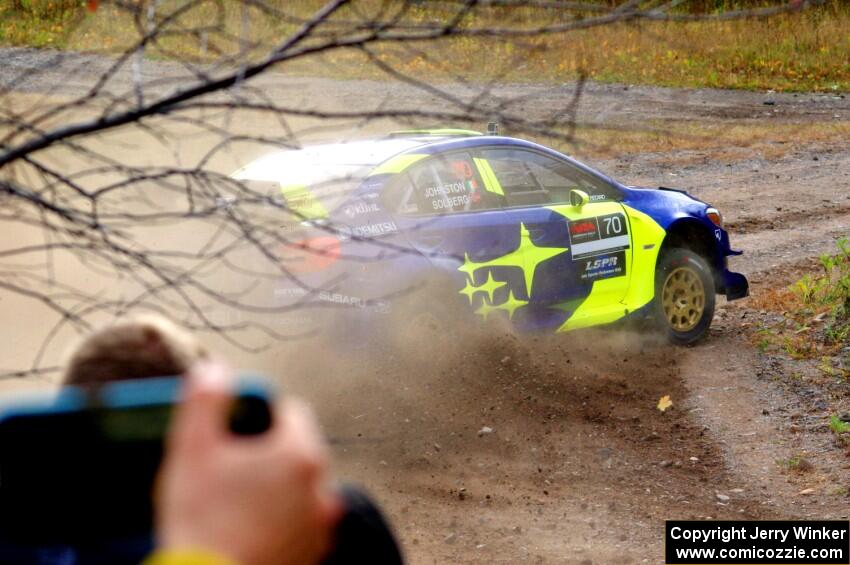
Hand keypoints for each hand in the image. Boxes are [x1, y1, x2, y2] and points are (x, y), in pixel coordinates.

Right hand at [155, 361, 341, 564]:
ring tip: (238, 500)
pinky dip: (282, 517)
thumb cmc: (201, 520)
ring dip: (277, 485)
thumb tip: (214, 369)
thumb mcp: (192, 449)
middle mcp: (322, 485)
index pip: (290, 410)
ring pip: (300, 485)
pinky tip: (251, 525)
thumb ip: (205, 399)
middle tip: (232, 467)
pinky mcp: (314, 550)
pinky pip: (301, 519)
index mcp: (300, 452)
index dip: (259, 414)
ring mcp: (320, 522)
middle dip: (269, 450)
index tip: (234, 429)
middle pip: (298, 448)